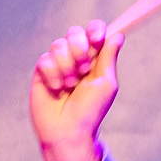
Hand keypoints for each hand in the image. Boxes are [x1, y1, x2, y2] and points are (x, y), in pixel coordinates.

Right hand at [29, 20, 124, 160]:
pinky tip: (56, 89)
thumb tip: (118, 35)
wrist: (68, 131)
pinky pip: (45, 59)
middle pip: (74, 32)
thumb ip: (108, 58)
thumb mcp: (105, 83)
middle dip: (79, 48)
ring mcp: (58, 63)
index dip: (95, 30)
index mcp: (95, 58)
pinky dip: (53, 75)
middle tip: (84, 68)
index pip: (95, 32)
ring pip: (58, 45)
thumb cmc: (90, 110)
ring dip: (67, 66)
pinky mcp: (41, 72)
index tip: (97, 39)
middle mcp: (76, 58)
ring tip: (70, 85)